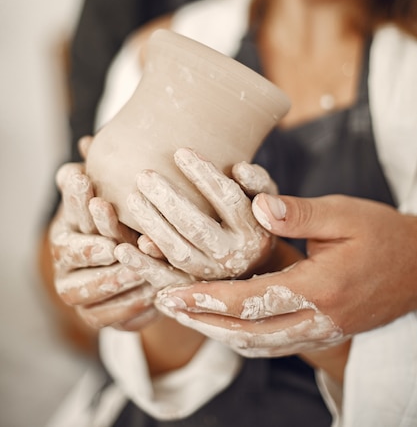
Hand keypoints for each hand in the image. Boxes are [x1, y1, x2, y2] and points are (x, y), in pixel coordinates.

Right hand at [50, 161, 158, 330]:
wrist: (131, 254)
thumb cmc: (117, 214)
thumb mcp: (106, 194)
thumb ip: (98, 176)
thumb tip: (86, 143)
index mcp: (63, 244)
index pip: (70, 239)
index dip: (86, 224)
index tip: (104, 208)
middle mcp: (67, 277)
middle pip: (77, 279)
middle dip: (104, 262)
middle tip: (127, 249)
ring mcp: (85, 304)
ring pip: (97, 304)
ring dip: (122, 287)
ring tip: (146, 273)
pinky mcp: (106, 321)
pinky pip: (118, 322)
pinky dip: (135, 309)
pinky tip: (155, 295)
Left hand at [118, 148, 275, 279]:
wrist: (252, 266)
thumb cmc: (253, 216)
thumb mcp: (264, 199)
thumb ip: (257, 182)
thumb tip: (239, 168)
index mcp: (255, 231)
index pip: (227, 199)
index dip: (204, 175)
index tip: (180, 152)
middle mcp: (235, 258)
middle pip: (198, 227)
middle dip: (169, 200)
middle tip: (144, 175)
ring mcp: (211, 278)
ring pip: (178, 253)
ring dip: (153, 226)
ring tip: (132, 199)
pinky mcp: (191, 290)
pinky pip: (164, 280)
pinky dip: (142, 266)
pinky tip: (121, 248)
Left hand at [154, 194, 416, 357]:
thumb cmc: (382, 234)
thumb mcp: (344, 214)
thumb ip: (299, 213)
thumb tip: (256, 208)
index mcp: (321, 288)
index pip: (251, 301)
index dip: (207, 299)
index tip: (171, 293)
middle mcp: (318, 319)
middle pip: (246, 332)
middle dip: (201, 321)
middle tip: (163, 305)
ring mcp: (322, 332)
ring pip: (258, 345)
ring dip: (217, 333)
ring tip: (185, 315)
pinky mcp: (323, 333)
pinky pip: (274, 346)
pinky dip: (242, 339)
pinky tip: (223, 325)